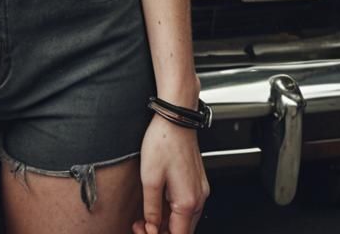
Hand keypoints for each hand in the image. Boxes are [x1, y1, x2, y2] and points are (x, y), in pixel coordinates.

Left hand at [133, 114, 209, 233]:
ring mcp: (200, 190)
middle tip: (140, 225)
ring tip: (144, 216)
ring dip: (165, 223)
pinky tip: (156, 204)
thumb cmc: (163, 141)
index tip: (143, 232)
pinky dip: (172, 211)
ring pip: (185, 220)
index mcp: (188, 201)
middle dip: (160, 232)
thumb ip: (151, 208)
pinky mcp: (196, 182)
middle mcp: (198, 198)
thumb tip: (150, 228)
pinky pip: (186, 206)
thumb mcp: (150, 178)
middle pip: (182, 230)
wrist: (176, 117)